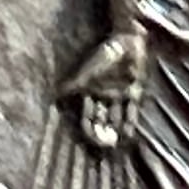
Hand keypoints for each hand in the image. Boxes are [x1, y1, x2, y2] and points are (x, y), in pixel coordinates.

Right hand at [61, 28, 148, 152]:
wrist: (126, 42)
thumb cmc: (104, 55)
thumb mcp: (87, 72)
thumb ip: (73, 86)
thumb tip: (55, 97)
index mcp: (90, 91)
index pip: (87, 115)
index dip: (88, 128)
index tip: (88, 139)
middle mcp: (103, 97)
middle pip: (101, 121)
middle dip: (101, 134)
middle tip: (104, 147)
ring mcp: (119, 95)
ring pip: (115, 119)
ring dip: (115, 132)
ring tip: (115, 145)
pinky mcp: (133, 92)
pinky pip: (131, 112)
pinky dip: (129, 123)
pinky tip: (129, 135)